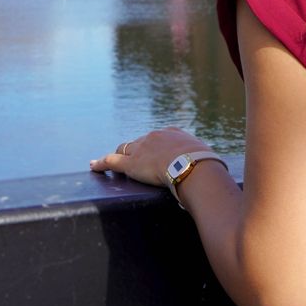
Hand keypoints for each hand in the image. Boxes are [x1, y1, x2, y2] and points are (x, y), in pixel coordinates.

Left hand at [89, 127, 205, 188]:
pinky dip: (101, 163)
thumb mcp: (205, 156)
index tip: (156, 154)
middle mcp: (154, 137)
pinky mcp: (132, 163)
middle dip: (138, 152)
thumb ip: (202, 160)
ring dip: (121, 156)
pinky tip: (93, 166)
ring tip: (113, 164)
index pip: (159, 138)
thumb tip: (212, 172)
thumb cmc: (205, 164)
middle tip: (139, 164)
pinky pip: (112, 161)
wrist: (193, 165)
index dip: (155, 147)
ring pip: (125, 150)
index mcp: (172, 133)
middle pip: (141, 143)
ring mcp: (141, 149)